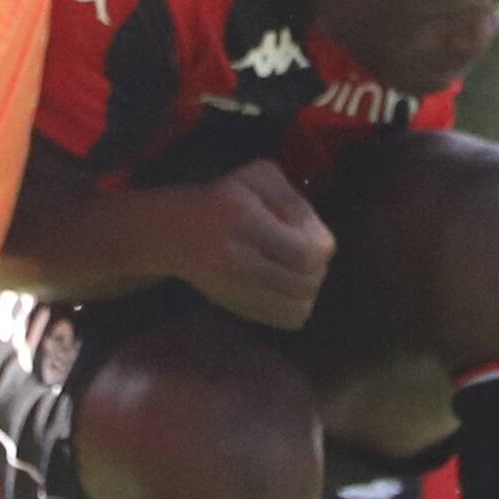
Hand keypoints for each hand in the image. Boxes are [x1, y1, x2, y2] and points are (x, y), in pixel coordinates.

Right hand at [161, 161, 333, 329]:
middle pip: (306, 282)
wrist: (176, 232)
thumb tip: (320, 237)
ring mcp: (236, 289)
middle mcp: (239, 260)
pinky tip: (287, 287)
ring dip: (309, 289)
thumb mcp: (258, 178)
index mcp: (245, 221)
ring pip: (300, 306)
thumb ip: (293, 200)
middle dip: (318, 268)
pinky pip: (287, 319)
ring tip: (297, 270)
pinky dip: (297, 306)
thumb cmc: (224, 198)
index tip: (314, 237)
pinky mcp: (237, 307)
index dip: (321, 249)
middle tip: (308, 253)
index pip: (305, 254)